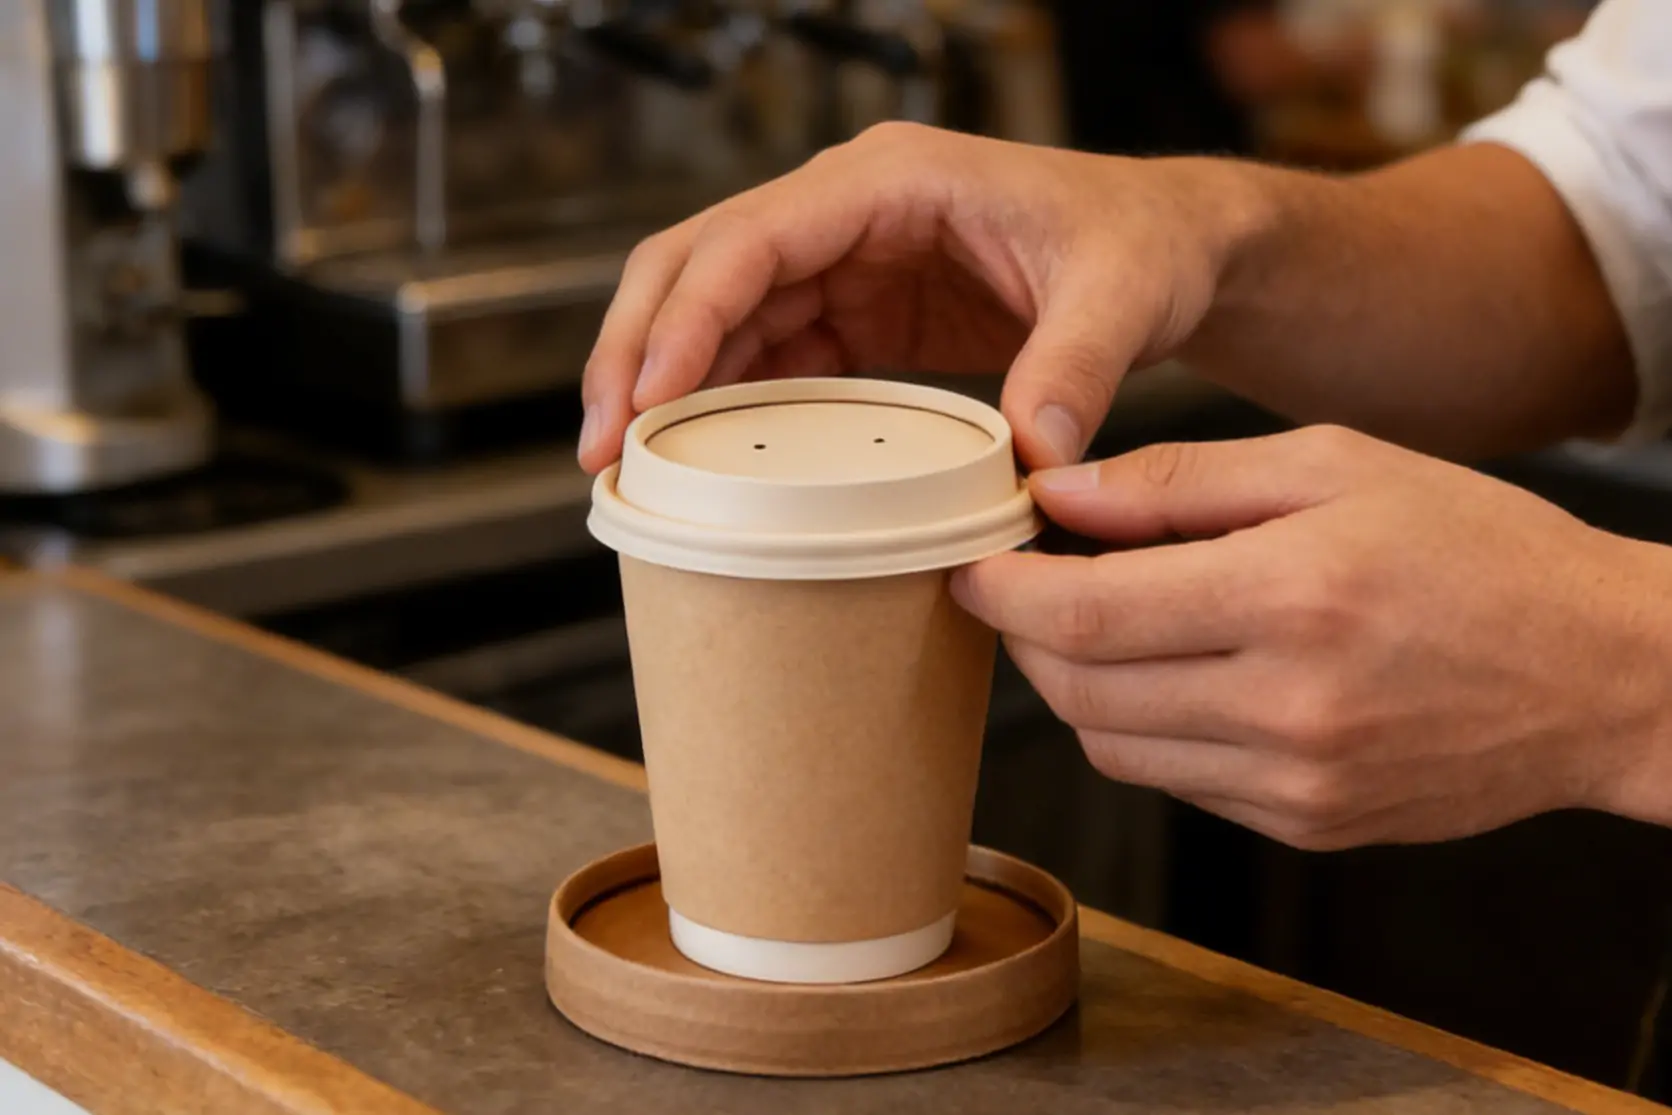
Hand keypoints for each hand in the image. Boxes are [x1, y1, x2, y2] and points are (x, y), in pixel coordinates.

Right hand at [577, 122, 1261, 472]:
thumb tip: (1033, 457)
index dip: (688, 317)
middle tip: (603, 444)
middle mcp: (848, 212)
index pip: (752, 238)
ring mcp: (844, 263)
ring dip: (665, 384)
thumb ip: (1076, 367)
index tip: (650, 399)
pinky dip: (722, 403)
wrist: (1167, 251)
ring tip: (628, 468)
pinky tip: (699, 460)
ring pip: (715, 312)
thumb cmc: (1141, 241)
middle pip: (698, 266)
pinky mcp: (856, 314)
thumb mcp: (1121, 296)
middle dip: (639, 349)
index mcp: (890, 181)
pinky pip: (763, 354)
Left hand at [952, 426, 1671, 849]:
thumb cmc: (1478, 548)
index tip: (971, 563)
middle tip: (1028, 582)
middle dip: (1025, 635)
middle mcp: (1286, 705)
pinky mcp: (1306, 826)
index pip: (1081, 614)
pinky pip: (1174, 783)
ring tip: (1109, 621)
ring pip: (1111, 747)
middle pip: (1076, 689)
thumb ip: (1183, 480)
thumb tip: (1058, 494)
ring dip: (1079, 684)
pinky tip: (1181, 674)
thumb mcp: (1335, 466)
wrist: (1604, 674)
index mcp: (1291, 595)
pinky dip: (1146, 727)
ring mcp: (1296, 782)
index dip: (999, 591)